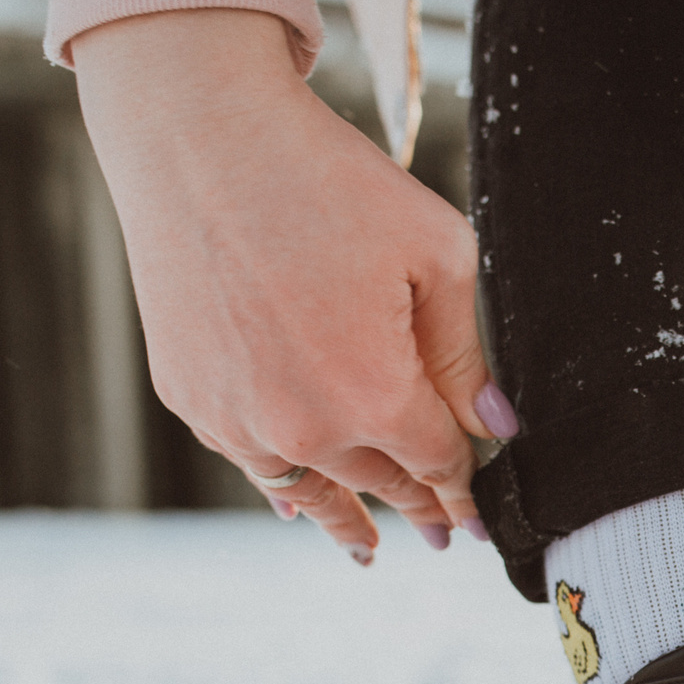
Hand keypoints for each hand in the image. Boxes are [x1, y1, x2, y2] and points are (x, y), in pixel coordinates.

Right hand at [71, 9, 510, 560]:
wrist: (197, 135)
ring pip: (310, 487)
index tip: (480, 524)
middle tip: (443, 536)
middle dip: (417, 508)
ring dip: (345, 518)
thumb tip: (494, 426)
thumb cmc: (326, 179)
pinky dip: (281, 480)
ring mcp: (237, 418)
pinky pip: (248, 458)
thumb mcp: (434, 252)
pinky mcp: (190, 397)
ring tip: (368, 548)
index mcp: (374, 396)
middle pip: (379, 481)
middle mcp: (303, 426)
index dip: (465, 494)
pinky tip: (295, 498)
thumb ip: (464, 352)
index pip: (438, 464)